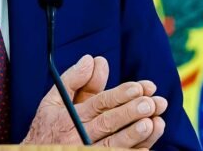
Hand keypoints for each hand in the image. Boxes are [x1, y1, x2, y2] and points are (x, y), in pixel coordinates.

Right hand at [22, 55, 166, 147]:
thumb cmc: (47, 128)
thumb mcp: (52, 101)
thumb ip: (73, 80)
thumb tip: (92, 60)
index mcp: (69, 117)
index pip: (98, 103)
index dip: (119, 95)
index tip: (139, 87)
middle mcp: (78, 136)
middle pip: (108, 123)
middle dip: (132, 112)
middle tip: (152, 103)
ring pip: (115, 144)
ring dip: (135, 134)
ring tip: (154, 123)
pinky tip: (147, 146)